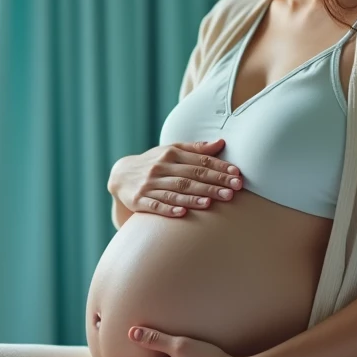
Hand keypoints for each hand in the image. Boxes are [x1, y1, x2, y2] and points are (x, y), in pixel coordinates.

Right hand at [108, 139, 242, 217]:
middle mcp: (160, 168)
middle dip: (213, 183)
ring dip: (194, 197)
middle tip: (234, 190)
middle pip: (191, 176)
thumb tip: (222, 142)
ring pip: (175, 191)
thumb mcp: (171, 150)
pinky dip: (169, 209)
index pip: (199, 161)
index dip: (219, 167)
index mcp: (171, 153)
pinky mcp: (139, 200)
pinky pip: (155, 205)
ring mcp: (149, 185)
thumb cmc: (154, 163)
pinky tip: (182, 214)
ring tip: (212, 202)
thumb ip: (196, 148)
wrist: (120, 175)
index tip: (237, 174)